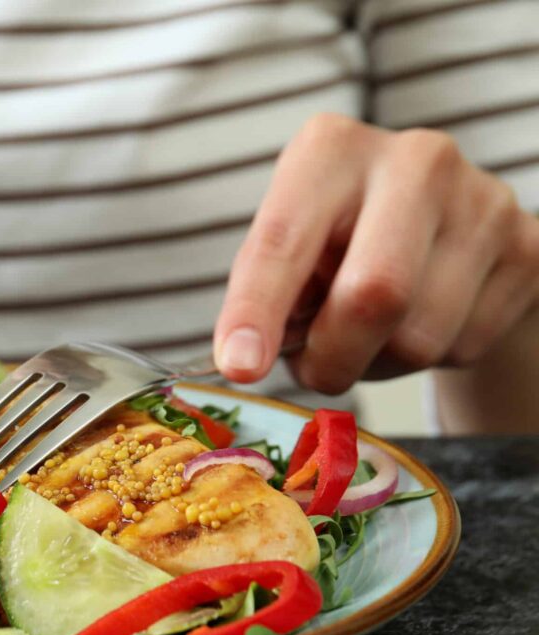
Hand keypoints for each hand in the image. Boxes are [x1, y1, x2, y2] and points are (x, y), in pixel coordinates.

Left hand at [214, 113, 538, 393]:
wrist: (445, 228)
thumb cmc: (341, 241)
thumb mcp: (290, 251)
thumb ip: (263, 296)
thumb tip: (246, 359)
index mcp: (331, 149)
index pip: (284, 240)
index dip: (257, 310)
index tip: (239, 365)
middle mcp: (413, 159)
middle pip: (374, 292)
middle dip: (332, 356)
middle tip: (314, 372)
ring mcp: (482, 200)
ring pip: (419, 336)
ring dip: (378, 363)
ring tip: (369, 334)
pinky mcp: (528, 246)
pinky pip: (464, 346)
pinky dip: (428, 361)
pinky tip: (421, 322)